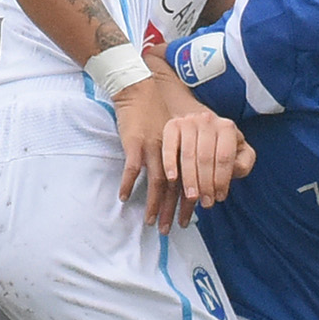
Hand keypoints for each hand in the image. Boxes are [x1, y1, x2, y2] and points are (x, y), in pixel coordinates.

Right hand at [116, 68, 248, 231]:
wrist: (140, 89)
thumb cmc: (158, 112)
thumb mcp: (179, 133)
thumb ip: (184, 154)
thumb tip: (188, 179)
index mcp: (187, 148)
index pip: (194, 180)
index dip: (192, 200)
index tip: (192, 218)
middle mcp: (175, 150)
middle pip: (178, 186)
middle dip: (175, 209)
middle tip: (172, 229)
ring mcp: (155, 147)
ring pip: (158, 181)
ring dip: (155, 204)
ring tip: (151, 222)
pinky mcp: (136, 143)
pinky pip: (133, 168)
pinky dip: (128, 183)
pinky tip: (124, 197)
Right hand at [161, 109, 256, 217]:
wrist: (201, 127)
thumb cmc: (222, 148)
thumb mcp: (240, 153)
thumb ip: (243, 163)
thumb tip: (234, 170)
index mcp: (227, 127)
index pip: (225, 157)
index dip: (222, 179)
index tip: (219, 197)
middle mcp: (208, 120)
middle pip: (205, 158)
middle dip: (206, 184)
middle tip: (206, 203)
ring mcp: (189, 121)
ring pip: (188, 155)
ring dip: (190, 179)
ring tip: (192, 198)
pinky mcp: (172, 125)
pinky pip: (170, 147)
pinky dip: (170, 163)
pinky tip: (172, 179)